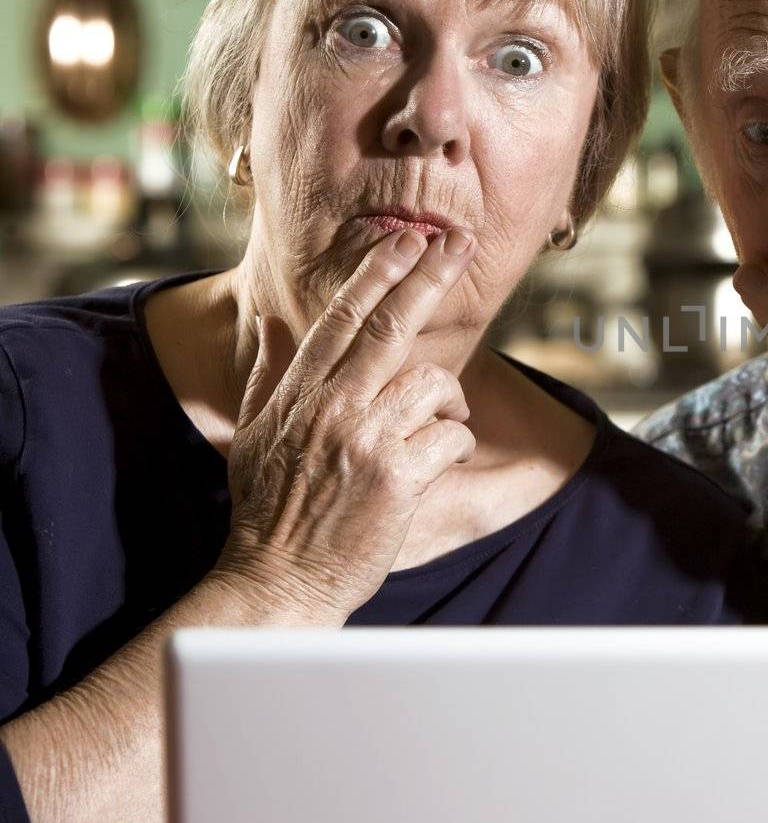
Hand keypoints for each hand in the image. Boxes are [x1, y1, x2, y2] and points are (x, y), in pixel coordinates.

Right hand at [215, 227, 477, 619]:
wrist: (278, 581)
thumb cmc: (268, 512)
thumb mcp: (251, 436)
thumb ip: (268, 375)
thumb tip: (271, 321)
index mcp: (298, 394)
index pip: (343, 318)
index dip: (379, 273)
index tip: (408, 241)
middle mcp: (332, 408)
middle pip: (391, 327)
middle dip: (429, 279)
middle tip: (460, 245)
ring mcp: (365, 441)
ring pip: (432, 383)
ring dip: (451, 399)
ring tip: (447, 421)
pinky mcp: (397, 478)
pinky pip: (450, 437)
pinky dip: (457, 445)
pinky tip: (445, 460)